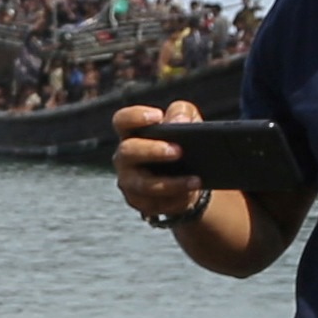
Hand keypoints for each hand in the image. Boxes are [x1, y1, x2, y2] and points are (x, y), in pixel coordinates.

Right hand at [107, 101, 201, 225]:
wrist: (189, 176)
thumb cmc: (182, 142)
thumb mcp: (187, 121)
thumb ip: (182, 113)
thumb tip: (178, 121)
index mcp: (132, 133)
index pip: (122, 120)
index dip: (135, 117)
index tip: (158, 116)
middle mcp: (124, 157)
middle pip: (128, 151)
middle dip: (152, 151)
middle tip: (178, 151)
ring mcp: (129, 181)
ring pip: (143, 184)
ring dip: (171, 183)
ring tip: (195, 180)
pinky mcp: (140, 202)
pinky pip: (155, 204)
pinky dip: (175, 200)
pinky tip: (189, 195)